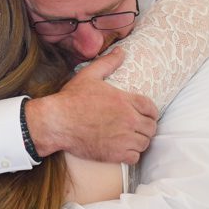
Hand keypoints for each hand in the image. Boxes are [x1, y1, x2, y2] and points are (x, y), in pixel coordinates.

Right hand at [25, 49, 158, 163]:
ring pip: (144, 143)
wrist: (57, 122)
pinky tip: (123, 149)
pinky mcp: (115, 154)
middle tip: (136, 128)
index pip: (152, 109)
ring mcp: (123, 138)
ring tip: (130, 138)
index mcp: (125, 100)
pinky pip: (135, 157)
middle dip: (146, 127)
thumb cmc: (71, 99)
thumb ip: (108, 63)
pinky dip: (131, 154)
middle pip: (151, 127)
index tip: (144, 115)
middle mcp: (128, 120)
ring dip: (139, 141)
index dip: (150, 112)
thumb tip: (121, 51)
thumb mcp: (89, 75)